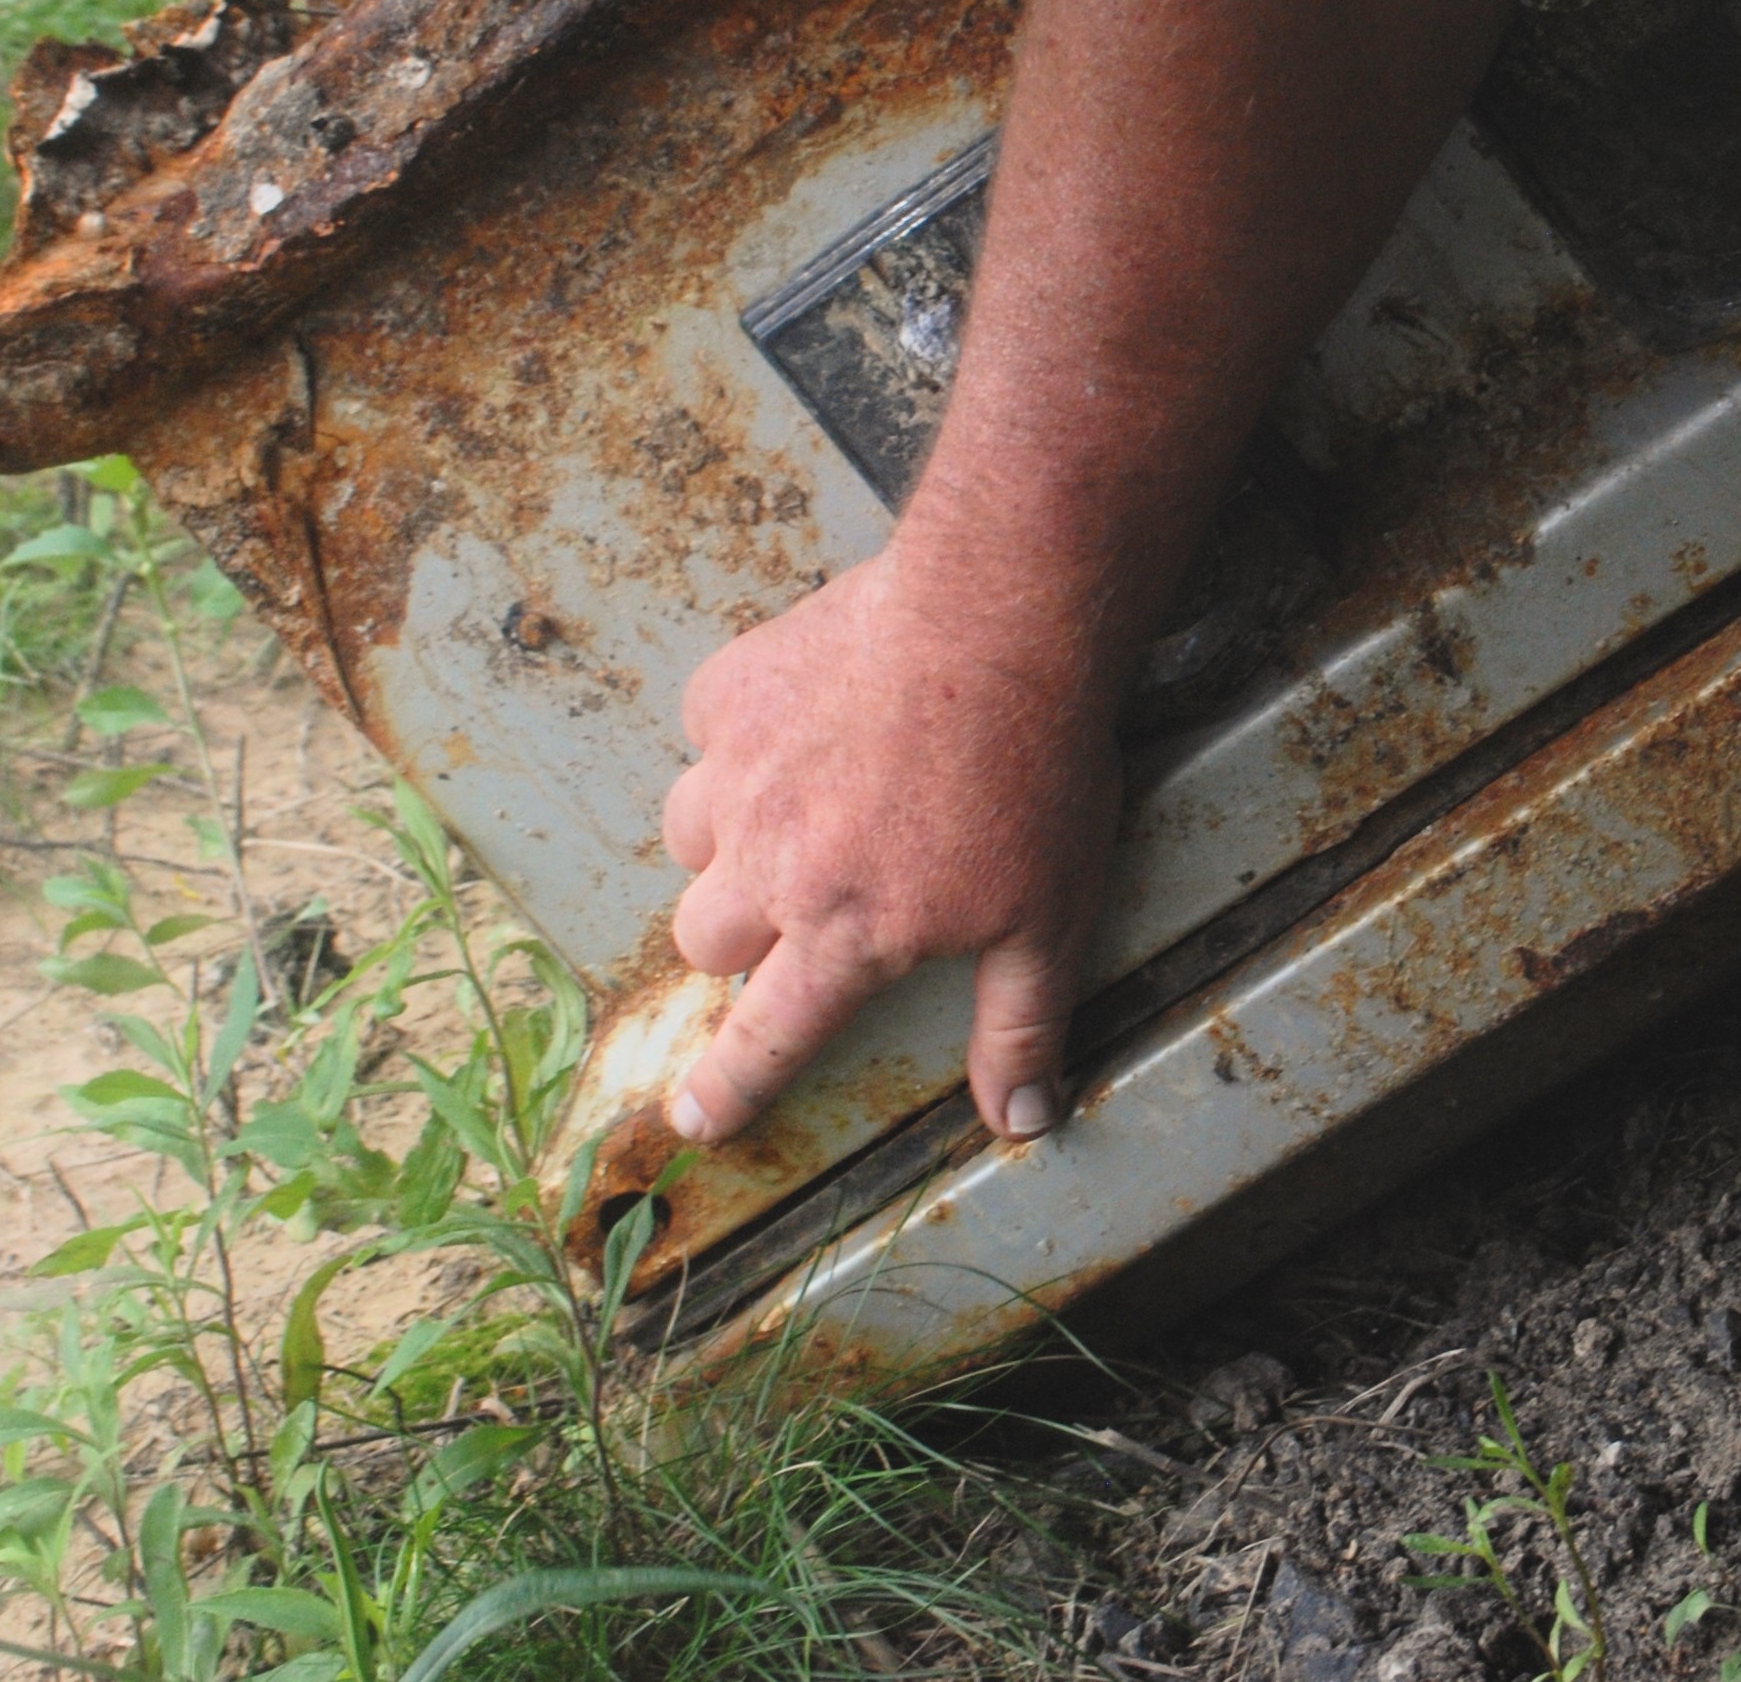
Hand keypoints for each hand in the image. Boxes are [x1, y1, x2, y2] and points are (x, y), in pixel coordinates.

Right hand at [657, 538, 1121, 1145]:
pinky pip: (705, 736)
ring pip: (688, 838)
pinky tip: (808, 721)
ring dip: (730, 843)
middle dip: (742, 944)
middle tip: (804, 907)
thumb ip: (1021, 1026)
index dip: (726, 1088)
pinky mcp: (732, 690)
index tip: (692, 1119)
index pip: (765, 1039)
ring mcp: (739, 771)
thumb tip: (1020, 1123)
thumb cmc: (1035, 770)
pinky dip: (741, 741)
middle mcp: (771, 861)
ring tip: (803, 811)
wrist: (1002, 617)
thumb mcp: (1052, 917)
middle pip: (703, 941)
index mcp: (845, 932)